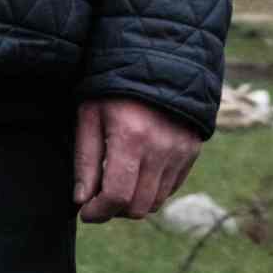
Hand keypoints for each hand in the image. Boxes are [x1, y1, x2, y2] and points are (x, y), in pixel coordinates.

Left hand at [71, 97, 199, 223]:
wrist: (158, 60)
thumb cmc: (114, 87)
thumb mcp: (90, 116)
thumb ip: (85, 160)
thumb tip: (81, 200)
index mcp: (130, 137)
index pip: (117, 195)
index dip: (97, 212)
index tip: (85, 212)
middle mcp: (160, 148)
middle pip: (138, 206)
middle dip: (114, 211)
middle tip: (99, 199)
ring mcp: (180, 151)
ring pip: (156, 202)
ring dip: (133, 203)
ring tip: (117, 186)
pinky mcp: (191, 151)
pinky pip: (171, 188)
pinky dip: (151, 191)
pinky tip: (137, 175)